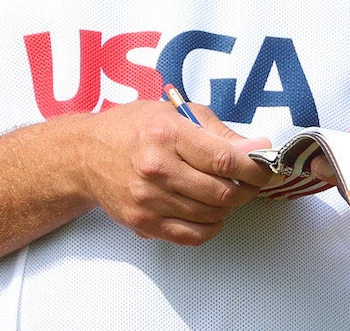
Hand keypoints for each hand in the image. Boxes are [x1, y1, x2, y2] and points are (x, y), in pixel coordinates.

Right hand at [74, 98, 274, 245]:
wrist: (84, 155)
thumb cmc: (130, 129)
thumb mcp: (172, 113)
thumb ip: (216, 131)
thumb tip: (256, 148)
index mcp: (165, 135)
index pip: (225, 160)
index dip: (254, 169)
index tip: (265, 170)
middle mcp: (156, 168)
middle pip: (223, 193)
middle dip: (246, 190)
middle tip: (247, 183)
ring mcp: (149, 199)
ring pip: (212, 216)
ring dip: (227, 207)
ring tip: (221, 192)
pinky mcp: (144, 222)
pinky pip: (193, 236)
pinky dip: (210, 227)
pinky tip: (207, 212)